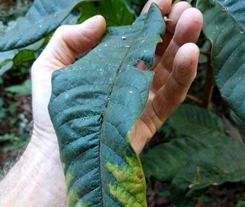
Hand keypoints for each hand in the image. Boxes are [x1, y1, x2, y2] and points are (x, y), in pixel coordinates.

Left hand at [30, 0, 201, 158]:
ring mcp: (141, 101)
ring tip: (194, 22)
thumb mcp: (50, 66)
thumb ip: (68, 39)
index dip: (149, 18)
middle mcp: (129, 80)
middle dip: (174, 28)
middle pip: (158, 51)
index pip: (135, 38)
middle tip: (188, 10)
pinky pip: (172, 97)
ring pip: (169, 71)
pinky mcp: (150, 121)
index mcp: (110, 65)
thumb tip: (100, 20)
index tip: (162, 0)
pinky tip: (190, 53)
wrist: (57, 152)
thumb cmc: (52, 112)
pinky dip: (183, 76)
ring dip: (184, 46)